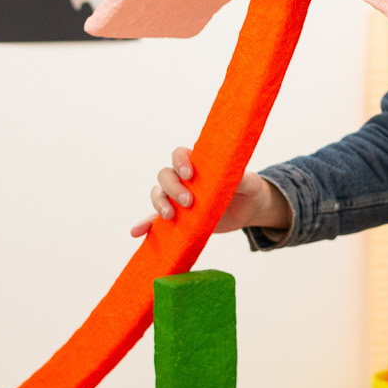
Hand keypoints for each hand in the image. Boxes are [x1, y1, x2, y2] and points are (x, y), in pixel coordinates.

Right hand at [130, 145, 290, 237]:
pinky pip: (155, 220)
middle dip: (173, 187)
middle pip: (165, 175)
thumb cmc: (247, 188)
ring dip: (159, 204)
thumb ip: (243, 179)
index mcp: (199, 163)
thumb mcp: (250, 183)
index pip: (180, 154)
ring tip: (171, 216)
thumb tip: (237, 178)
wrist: (247, 209)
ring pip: (158, 194)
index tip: (190, 174)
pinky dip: (145, 225)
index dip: (180, 161)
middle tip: (189, 202)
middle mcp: (184, 178)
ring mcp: (178, 198)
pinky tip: (136, 233)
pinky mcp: (177, 217)